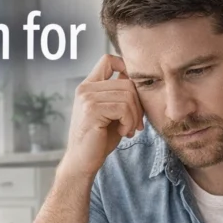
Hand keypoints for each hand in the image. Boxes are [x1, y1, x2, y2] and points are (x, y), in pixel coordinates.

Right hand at [59, 54, 144, 178]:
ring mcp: (87, 98)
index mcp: (88, 86)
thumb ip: (121, 96)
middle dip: (138, 104)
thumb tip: (139, 80)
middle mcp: (85, 89)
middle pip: (127, 82)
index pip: (108, 60)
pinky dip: (129, 122)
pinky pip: (123, 108)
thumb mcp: (113, 114)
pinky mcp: (91, 110)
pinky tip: (123, 132)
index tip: (134, 91)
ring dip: (134, 116)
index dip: (126, 67)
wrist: (83, 162)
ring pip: (127, 95)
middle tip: (136, 124)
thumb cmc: (99, 140)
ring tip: (128, 130)